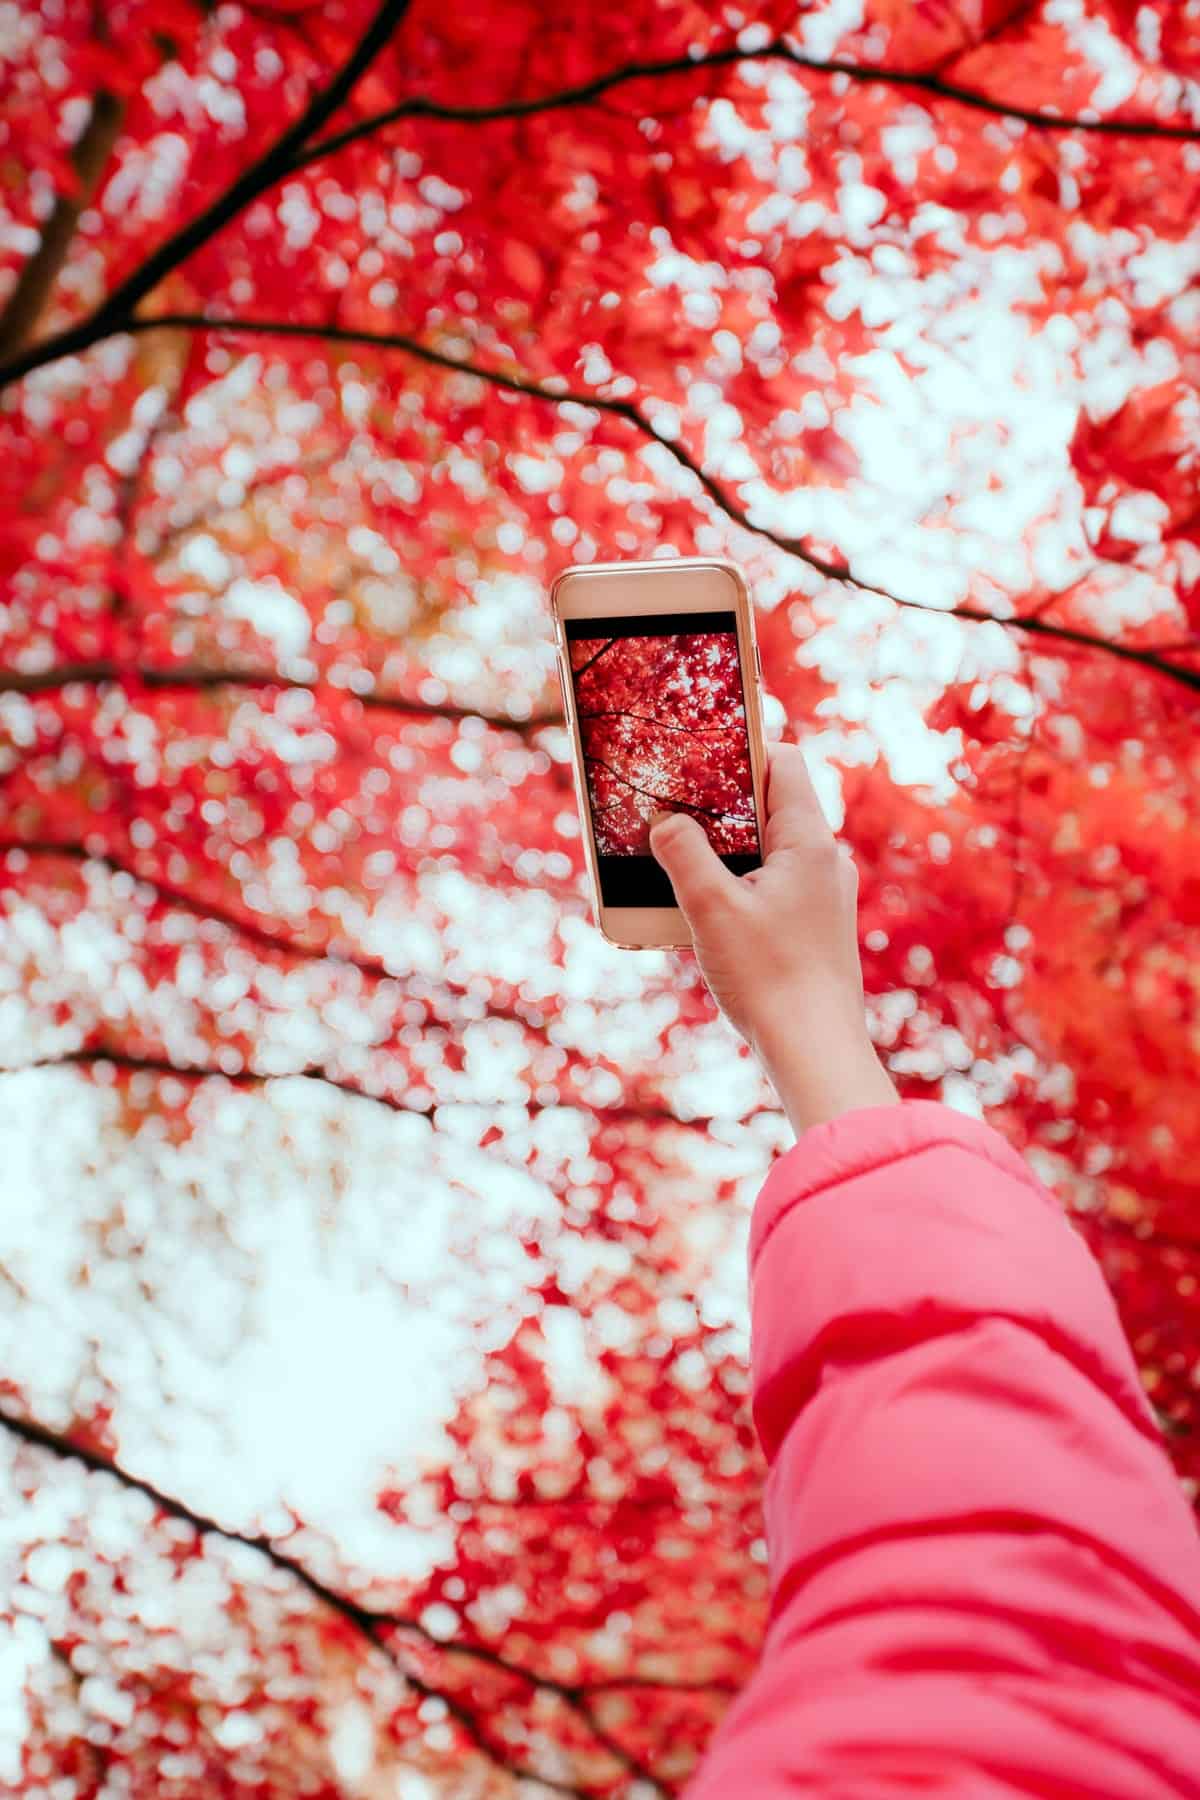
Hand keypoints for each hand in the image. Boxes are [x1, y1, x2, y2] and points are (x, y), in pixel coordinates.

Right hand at [648, 741, 898, 1134]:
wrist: (814, 1050)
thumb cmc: (769, 978)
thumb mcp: (711, 908)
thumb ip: (684, 854)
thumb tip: (666, 821)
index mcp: (809, 842)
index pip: (783, 762)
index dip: (741, 751)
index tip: (697, 757)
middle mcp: (827, 862)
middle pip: (774, 805)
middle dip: (723, 805)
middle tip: (676, 808)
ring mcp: (826, 897)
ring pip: (772, 850)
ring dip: (729, 850)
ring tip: (684, 863)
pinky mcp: (818, 929)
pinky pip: (777, 886)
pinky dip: (743, 885)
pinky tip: (710, 912)